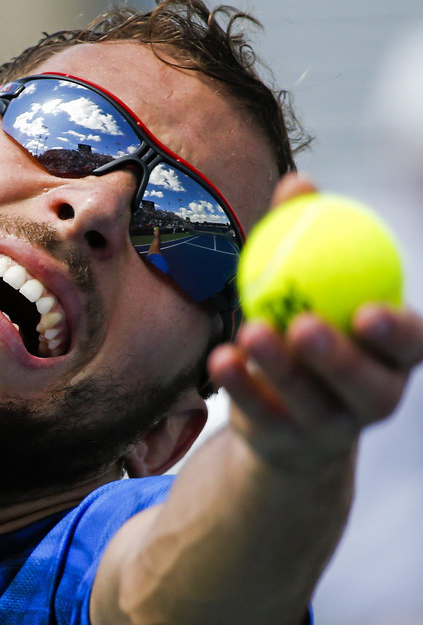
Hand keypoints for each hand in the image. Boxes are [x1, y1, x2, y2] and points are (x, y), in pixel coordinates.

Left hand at [208, 175, 422, 472]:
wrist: (291, 408)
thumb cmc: (308, 328)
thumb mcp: (310, 285)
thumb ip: (307, 235)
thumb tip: (299, 181)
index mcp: (390, 358)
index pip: (411, 345)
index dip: (399, 332)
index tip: (369, 310)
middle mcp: (371, 398)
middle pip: (368, 386)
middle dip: (340, 360)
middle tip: (304, 325)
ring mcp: (328, 428)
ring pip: (311, 404)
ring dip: (279, 369)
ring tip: (251, 333)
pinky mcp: (285, 443)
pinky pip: (263, 416)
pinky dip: (240, 385)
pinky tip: (220, 359)